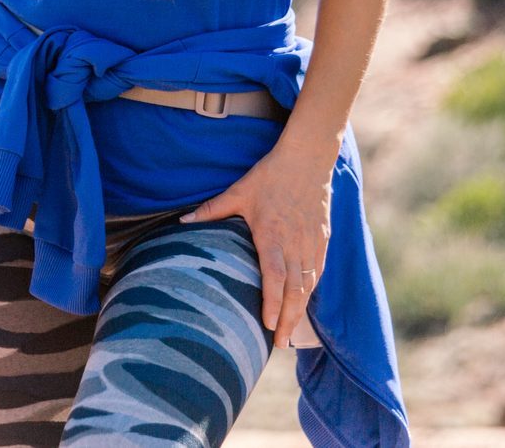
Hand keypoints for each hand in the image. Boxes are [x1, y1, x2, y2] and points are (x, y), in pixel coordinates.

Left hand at [177, 144, 332, 347]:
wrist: (307, 160)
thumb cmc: (269, 177)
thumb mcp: (238, 192)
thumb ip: (212, 211)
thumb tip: (181, 221)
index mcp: (273, 234)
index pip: (275, 275)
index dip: (273, 302)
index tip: (268, 324)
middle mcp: (295, 244)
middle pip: (295, 289)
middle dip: (288, 319)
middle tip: (278, 344)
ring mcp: (312, 243)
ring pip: (309, 284)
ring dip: (300, 310)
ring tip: (290, 333)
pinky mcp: (322, 239)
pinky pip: (318, 271)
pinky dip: (311, 290)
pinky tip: (303, 304)